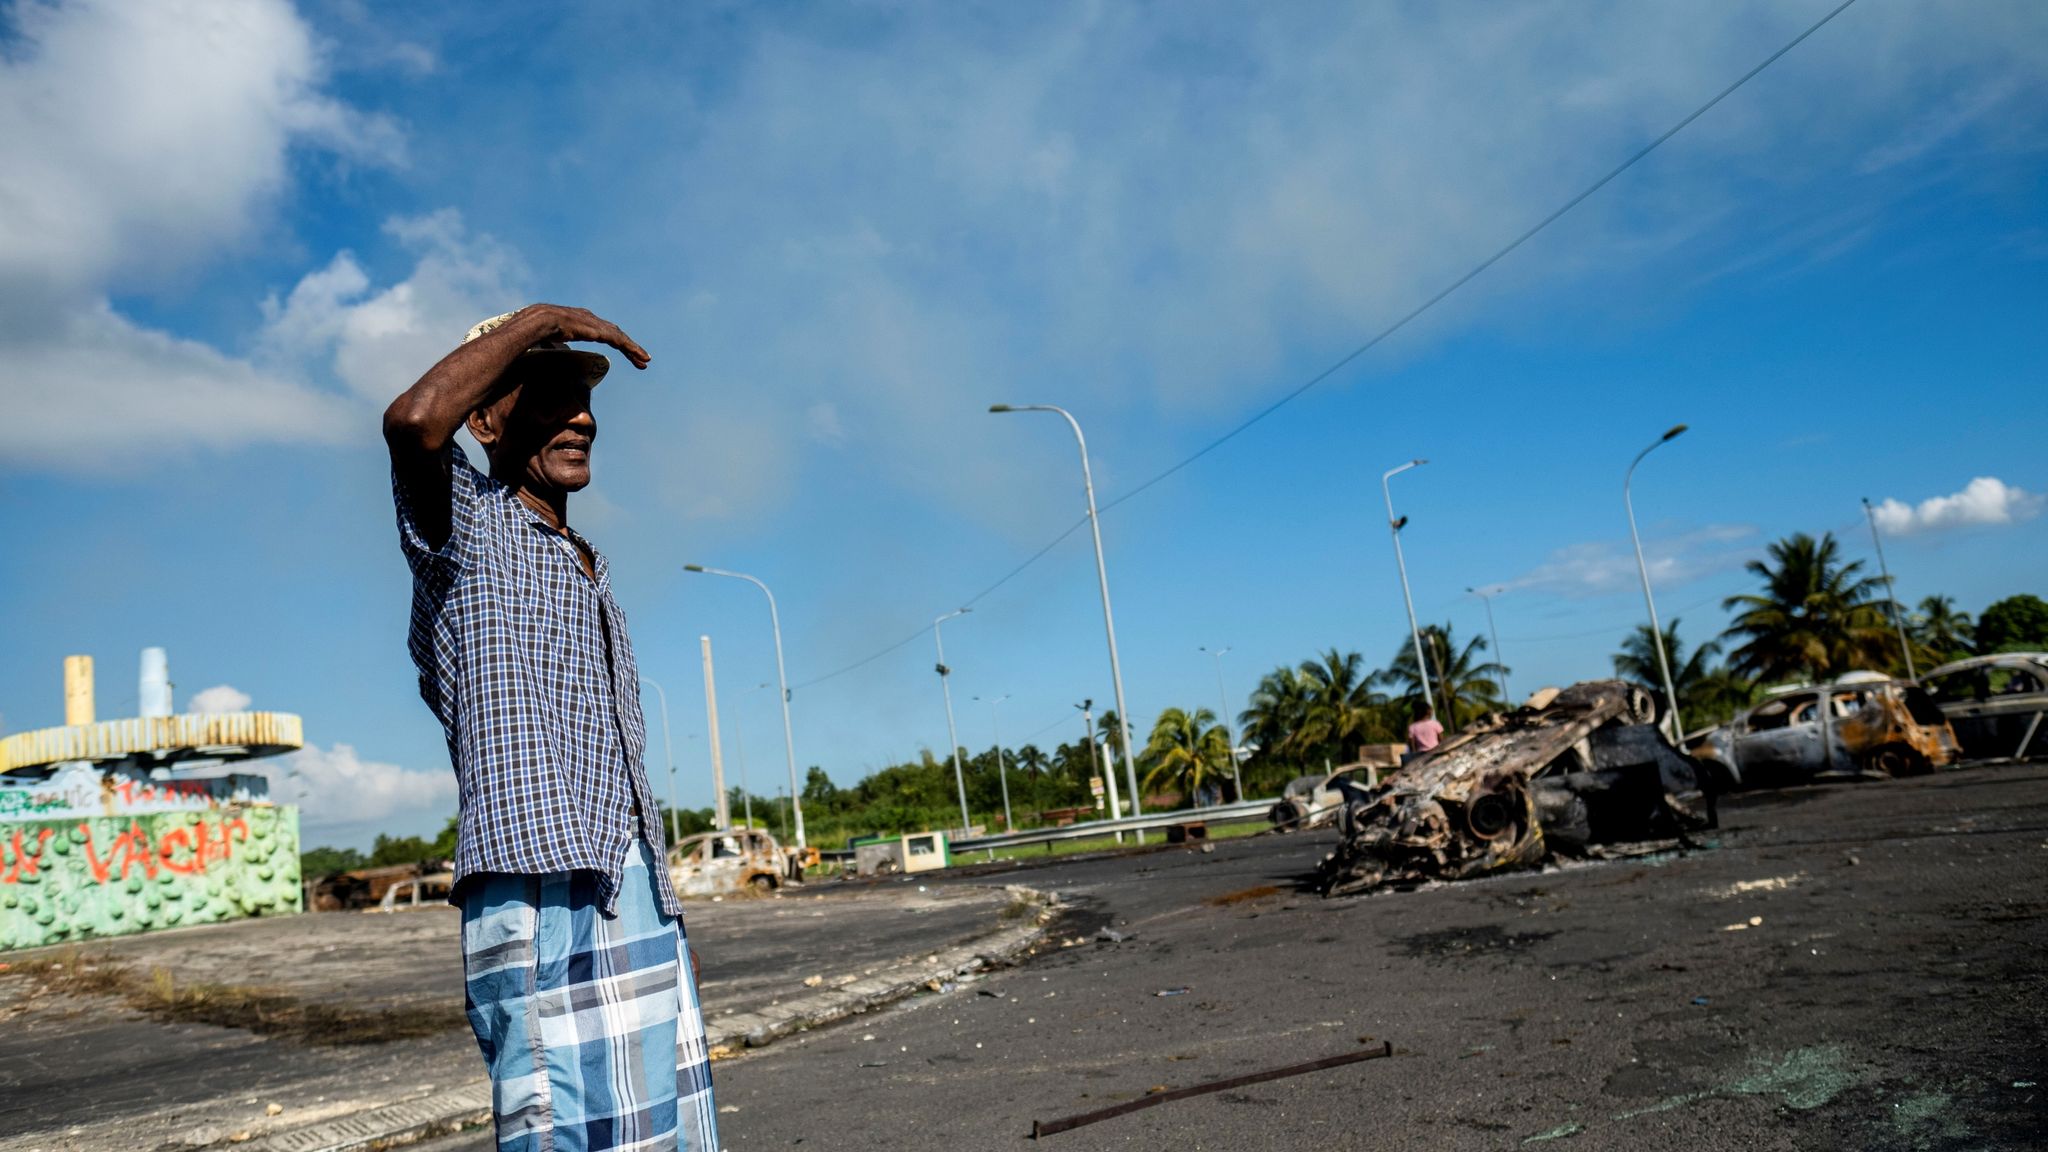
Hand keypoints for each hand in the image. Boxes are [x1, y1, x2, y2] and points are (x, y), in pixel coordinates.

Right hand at [522, 304, 651, 369]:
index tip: (622, 353)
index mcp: (578, 320)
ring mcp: (594, 323)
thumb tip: (542, 353)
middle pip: (614, 333)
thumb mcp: (546, 338)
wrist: (537, 322)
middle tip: (641, 359)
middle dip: (628, 346)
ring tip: (645, 360)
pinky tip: (639, 356)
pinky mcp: (598, 330)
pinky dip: (630, 348)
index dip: (613, 341)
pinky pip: (618, 340)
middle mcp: (589, 319)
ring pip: (619, 336)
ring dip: (633, 349)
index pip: (600, 331)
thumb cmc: (534, 331)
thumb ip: (551, 342)